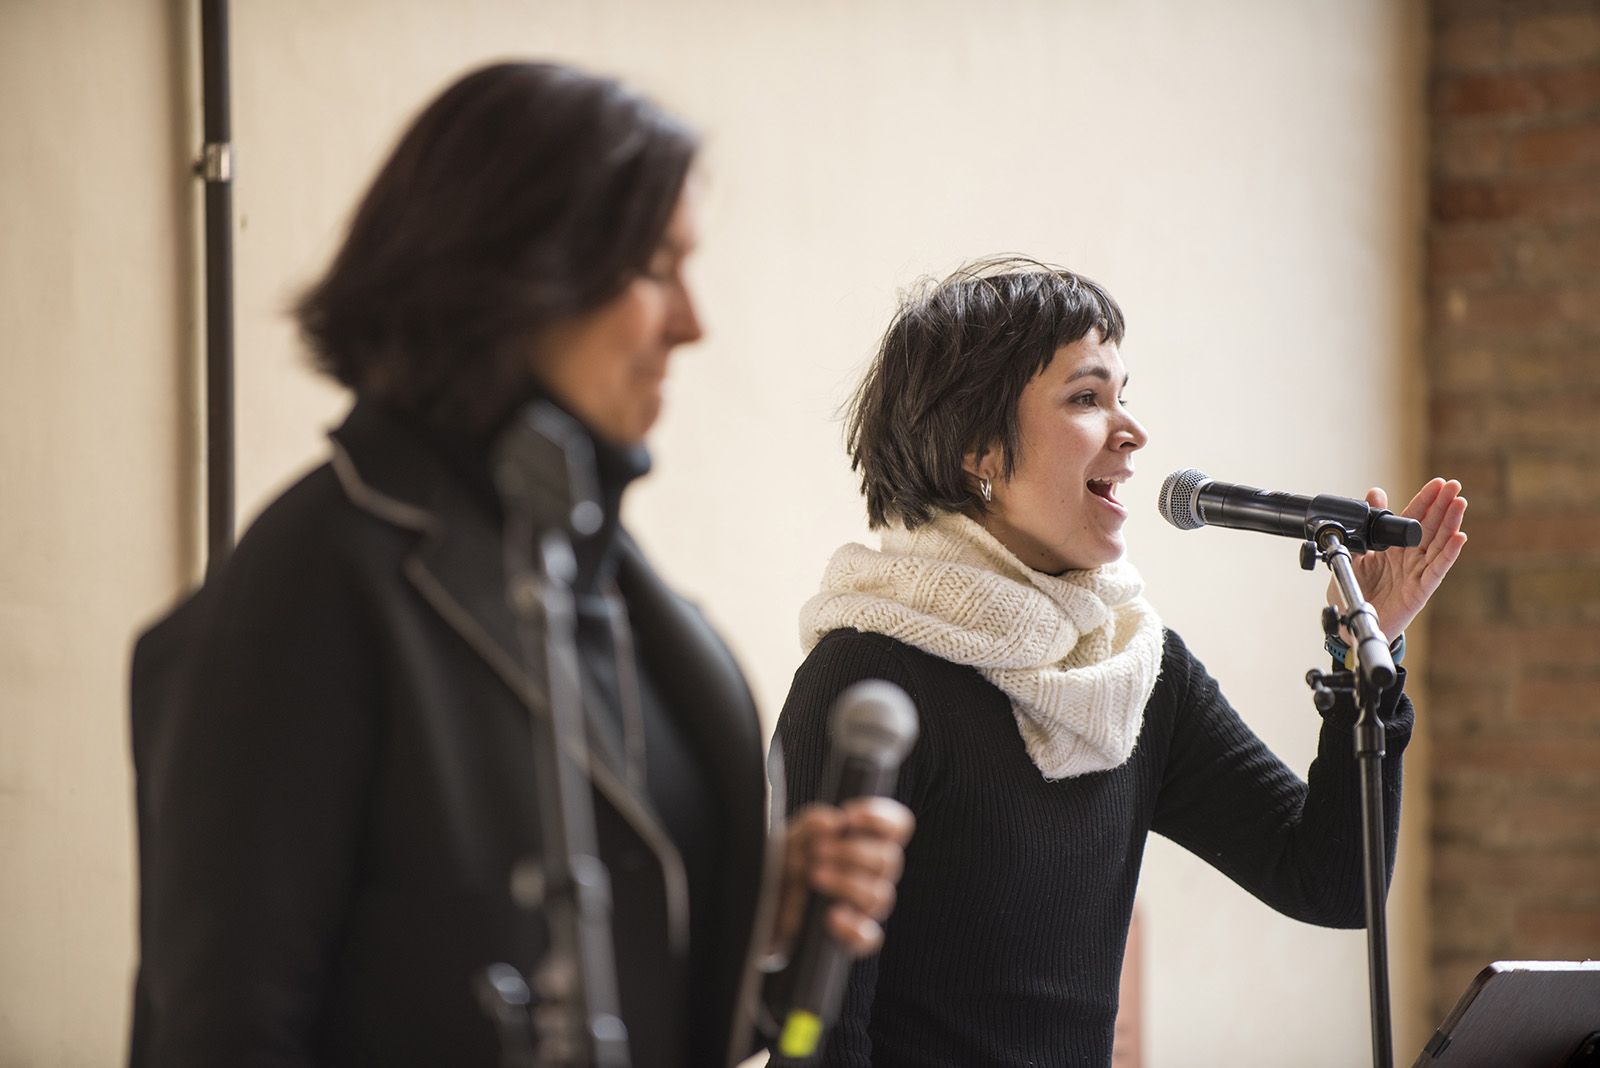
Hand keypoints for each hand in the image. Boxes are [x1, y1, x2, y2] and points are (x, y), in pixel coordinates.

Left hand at [769, 797, 913, 960]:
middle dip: (853, 852)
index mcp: (865, 843)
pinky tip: (831, 917)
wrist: (759, 906)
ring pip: (880, 896)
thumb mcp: (790, 838)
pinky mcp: (852, 937)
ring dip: (847, 883)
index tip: (850, 816)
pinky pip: (869, 938)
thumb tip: (833, 821)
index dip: (882, 818)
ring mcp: (864, 907)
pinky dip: (852, 928)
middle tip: (818, 850)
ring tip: (814, 875)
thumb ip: (810, 824)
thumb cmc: (782, 865)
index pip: (897, 828)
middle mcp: (871, 874)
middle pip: (889, 860)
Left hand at [1327, 478, 1467, 640]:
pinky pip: (1437, 569)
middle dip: (1443, 505)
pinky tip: (1460, 537)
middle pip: (1431, 527)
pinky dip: (1450, 553)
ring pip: (1439, 544)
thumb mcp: (1356, 551)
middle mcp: (1411, 557)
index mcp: (1395, 547)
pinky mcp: (1421, 589)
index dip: (1425, 501)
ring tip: (1460, 503)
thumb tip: (1375, 492)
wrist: (1350, 623)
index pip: (1414, 518)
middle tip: (1454, 485)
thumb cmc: (1356, 590)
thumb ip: (1367, 525)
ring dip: (1451, 524)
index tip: (1438, 483)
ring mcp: (1418, 573)